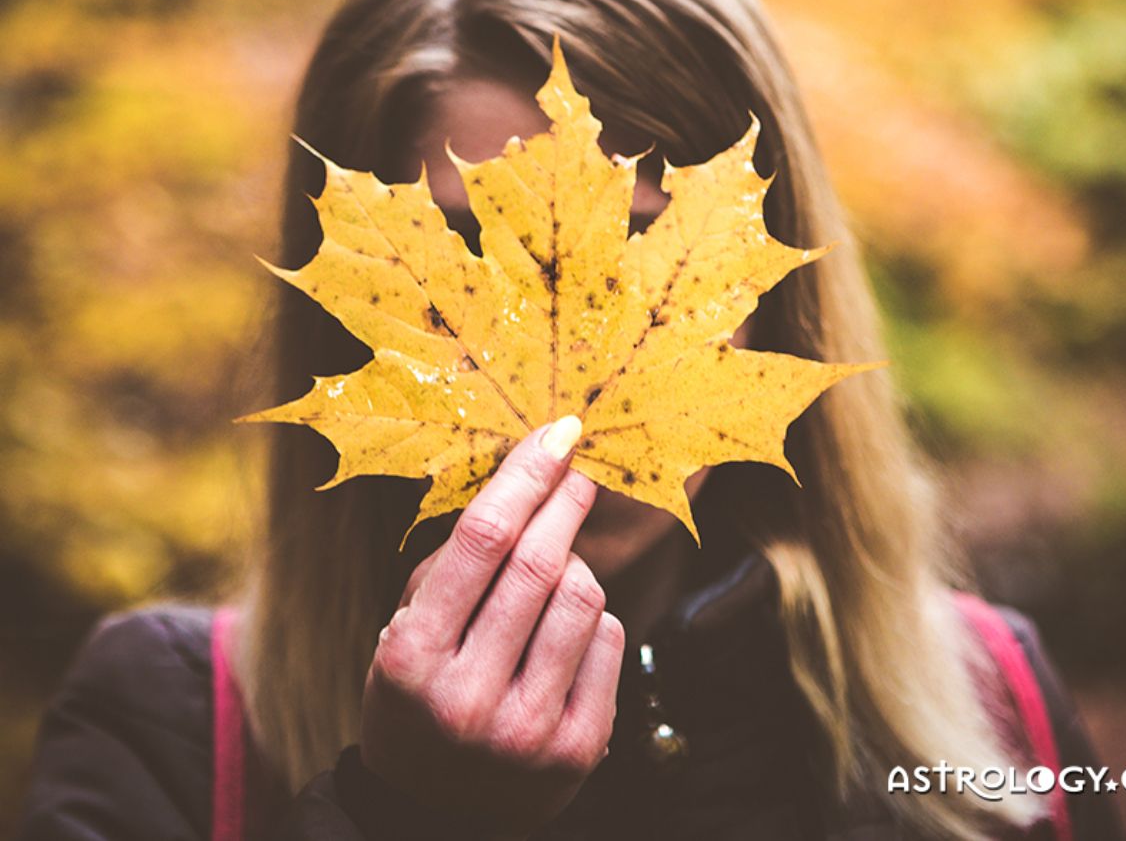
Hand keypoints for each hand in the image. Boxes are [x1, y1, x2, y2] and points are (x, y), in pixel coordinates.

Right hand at [359, 416, 625, 836]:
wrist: (435, 814)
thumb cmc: (418, 702)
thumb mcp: (403, 634)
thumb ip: (452, 566)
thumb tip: (521, 484)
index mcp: (413, 657)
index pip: (482, 538)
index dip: (527, 474)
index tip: (558, 434)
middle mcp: (469, 697)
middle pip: (541, 562)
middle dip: (567, 500)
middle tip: (578, 470)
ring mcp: (528, 730)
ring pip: (585, 596)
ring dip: (576, 567)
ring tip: (553, 579)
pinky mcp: (578, 750)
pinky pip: (611, 641)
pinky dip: (595, 620)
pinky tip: (567, 634)